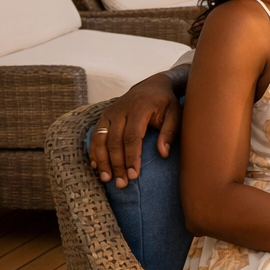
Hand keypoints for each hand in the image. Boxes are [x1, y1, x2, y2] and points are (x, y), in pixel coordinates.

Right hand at [88, 71, 182, 188]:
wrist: (151, 86)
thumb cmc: (166, 103)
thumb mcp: (175, 113)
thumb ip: (170, 132)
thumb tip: (163, 154)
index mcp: (139, 108)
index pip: (132, 136)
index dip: (131, 157)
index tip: (134, 175)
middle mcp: (120, 110)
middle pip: (114, 141)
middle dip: (117, 164)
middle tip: (122, 183)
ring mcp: (109, 113)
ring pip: (100, 140)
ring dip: (103, 161)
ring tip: (107, 179)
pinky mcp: (103, 117)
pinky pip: (95, 136)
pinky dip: (94, 152)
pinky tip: (97, 167)